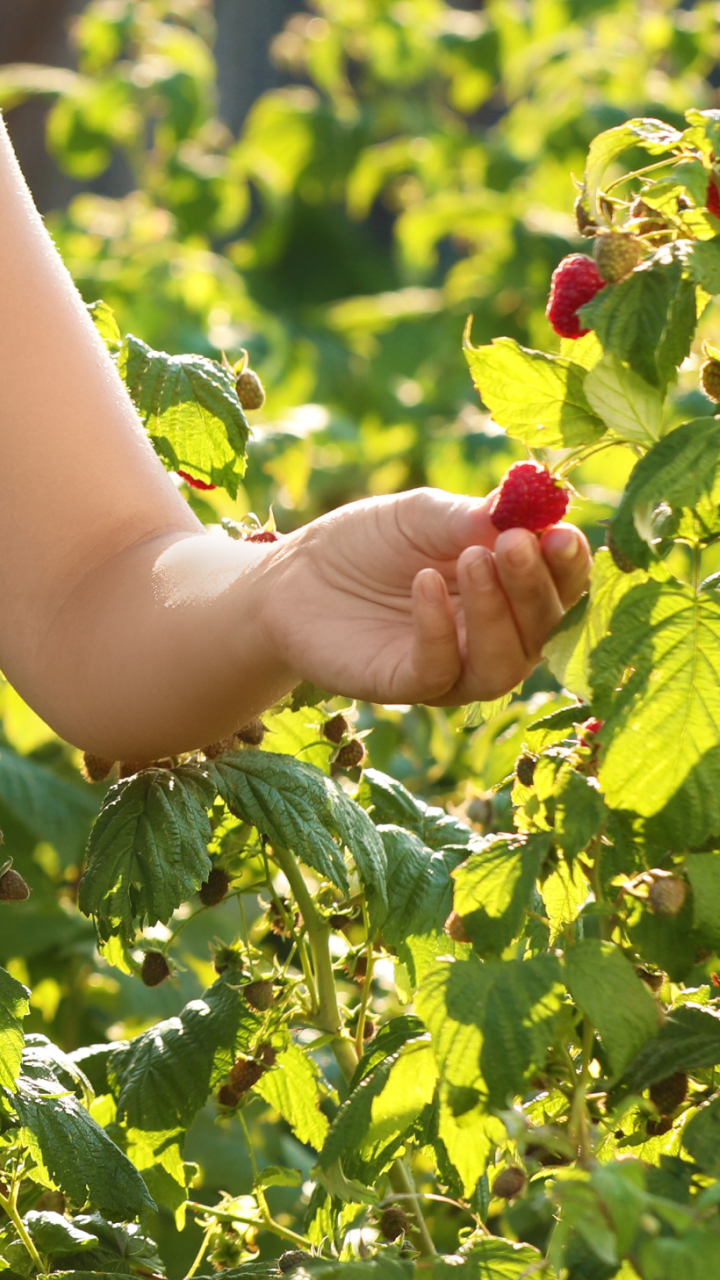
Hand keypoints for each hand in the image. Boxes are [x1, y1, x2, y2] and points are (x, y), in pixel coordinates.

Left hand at [261, 487, 590, 705]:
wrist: (290, 577)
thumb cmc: (364, 543)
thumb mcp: (420, 515)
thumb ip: (472, 516)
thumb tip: (529, 509)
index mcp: (507, 590)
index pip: (559, 589)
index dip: (568, 566)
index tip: (564, 535)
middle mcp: (492, 637)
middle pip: (542, 629)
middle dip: (536, 585)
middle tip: (519, 543)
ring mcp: (452, 667)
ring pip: (502, 665)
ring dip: (497, 612)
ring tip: (475, 558)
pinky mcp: (405, 686)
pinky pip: (439, 671)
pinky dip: (439, 628)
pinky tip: (424, 583)